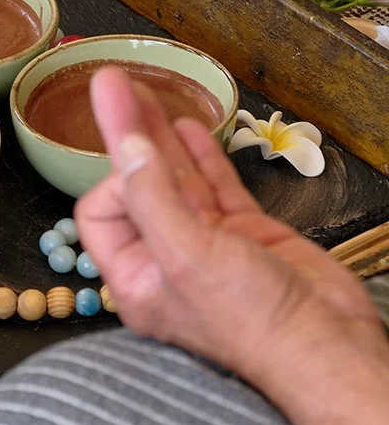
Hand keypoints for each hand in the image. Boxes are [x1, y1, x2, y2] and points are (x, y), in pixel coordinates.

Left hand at [75, 66, 387, 395]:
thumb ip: (153, 197)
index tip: (135, 159)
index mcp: (135, 276)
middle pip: (137, 185)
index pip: (101, 214)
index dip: (114, 181)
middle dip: (127, 135)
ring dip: (162, 136)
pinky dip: (203, 155)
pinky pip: (217, 186)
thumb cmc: (248, 317)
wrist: (325, 343)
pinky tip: (190, 124)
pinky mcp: (246, 232)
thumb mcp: (187, 256)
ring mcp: (208, 243)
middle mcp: (166, 258)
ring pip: (178, 179)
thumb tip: (126, 143)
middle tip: (114, 81)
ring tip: (143, 88)